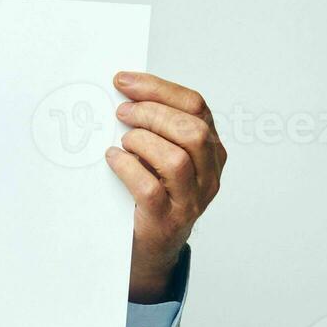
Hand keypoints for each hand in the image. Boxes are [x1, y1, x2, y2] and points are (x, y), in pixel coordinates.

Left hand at [105, 72, 225, 302]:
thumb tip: (125, 92)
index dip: (158, 88)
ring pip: (177, 159)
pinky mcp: (168, 219)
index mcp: (211, 148)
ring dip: (143, 141)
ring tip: (124, 141)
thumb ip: (157, 126)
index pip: (196, 106)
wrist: (153, 245)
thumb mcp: (163, 154)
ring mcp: (192, 199)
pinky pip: (150, 188)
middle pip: (192, 130)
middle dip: (152, 113)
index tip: (125, 81)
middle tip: (122, 112)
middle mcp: (209, 173)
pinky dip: (128, 168)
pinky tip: (114, 159)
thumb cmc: (155, 192)